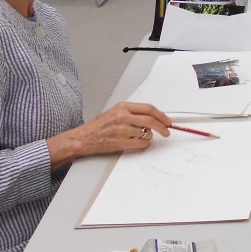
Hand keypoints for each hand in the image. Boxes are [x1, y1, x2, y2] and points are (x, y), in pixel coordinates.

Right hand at [47, 102, 172, 168]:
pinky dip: (142, 144)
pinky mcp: (120, 142)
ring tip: (139, 137)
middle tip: (166, 131)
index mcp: (122, 107)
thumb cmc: (99, 126)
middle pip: (151, 121)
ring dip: (148, 137)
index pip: (149, 109)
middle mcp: (122, 116)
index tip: (167, 121)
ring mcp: (121, 130)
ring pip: (146, 134)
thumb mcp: (116, 112)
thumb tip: (153, 117)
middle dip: (162, 127)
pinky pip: (140, 144)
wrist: (83, 138)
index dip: (161, 115)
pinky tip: (135, 142)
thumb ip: (133, 113)